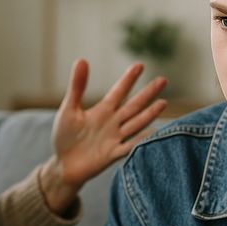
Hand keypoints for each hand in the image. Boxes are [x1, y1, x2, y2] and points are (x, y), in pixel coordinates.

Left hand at [42, 59, 167, 213]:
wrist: (63, 165)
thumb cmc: (64, 137)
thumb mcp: (69, 109)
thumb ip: (77, 87)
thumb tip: (81, 60)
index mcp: (102, 111)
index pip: (119, 91)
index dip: (128, 79)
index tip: (140, 65)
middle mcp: (112, 123)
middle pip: (133, 105)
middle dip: (148, 93)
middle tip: (163, 79)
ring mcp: (114, 138)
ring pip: (136, 124)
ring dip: (149, 114)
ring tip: (163, 103)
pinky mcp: (112, 155)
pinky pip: (129, 147)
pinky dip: (140, 141)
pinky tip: (152, 133)